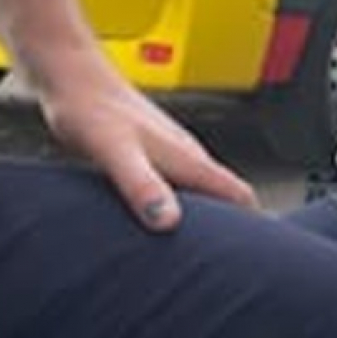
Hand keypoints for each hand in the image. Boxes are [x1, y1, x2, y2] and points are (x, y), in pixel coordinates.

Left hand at [38, 60, 256, 230]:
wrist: (73, 78)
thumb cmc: (92, 110)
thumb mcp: (116, 152)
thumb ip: (143, 185)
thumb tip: (169, 221)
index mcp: (188, 159)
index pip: (238, 193)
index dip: (255, 223)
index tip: (263, 251)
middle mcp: (186, 156)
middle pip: (226, 195)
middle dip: (234, 226)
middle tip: (229, 259)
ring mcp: (170, 155)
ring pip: (202, 191)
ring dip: (207, 216)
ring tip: (196, 247)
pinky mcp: (151, 157)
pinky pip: (178, 187)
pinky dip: (179, 206)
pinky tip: (160, 219)